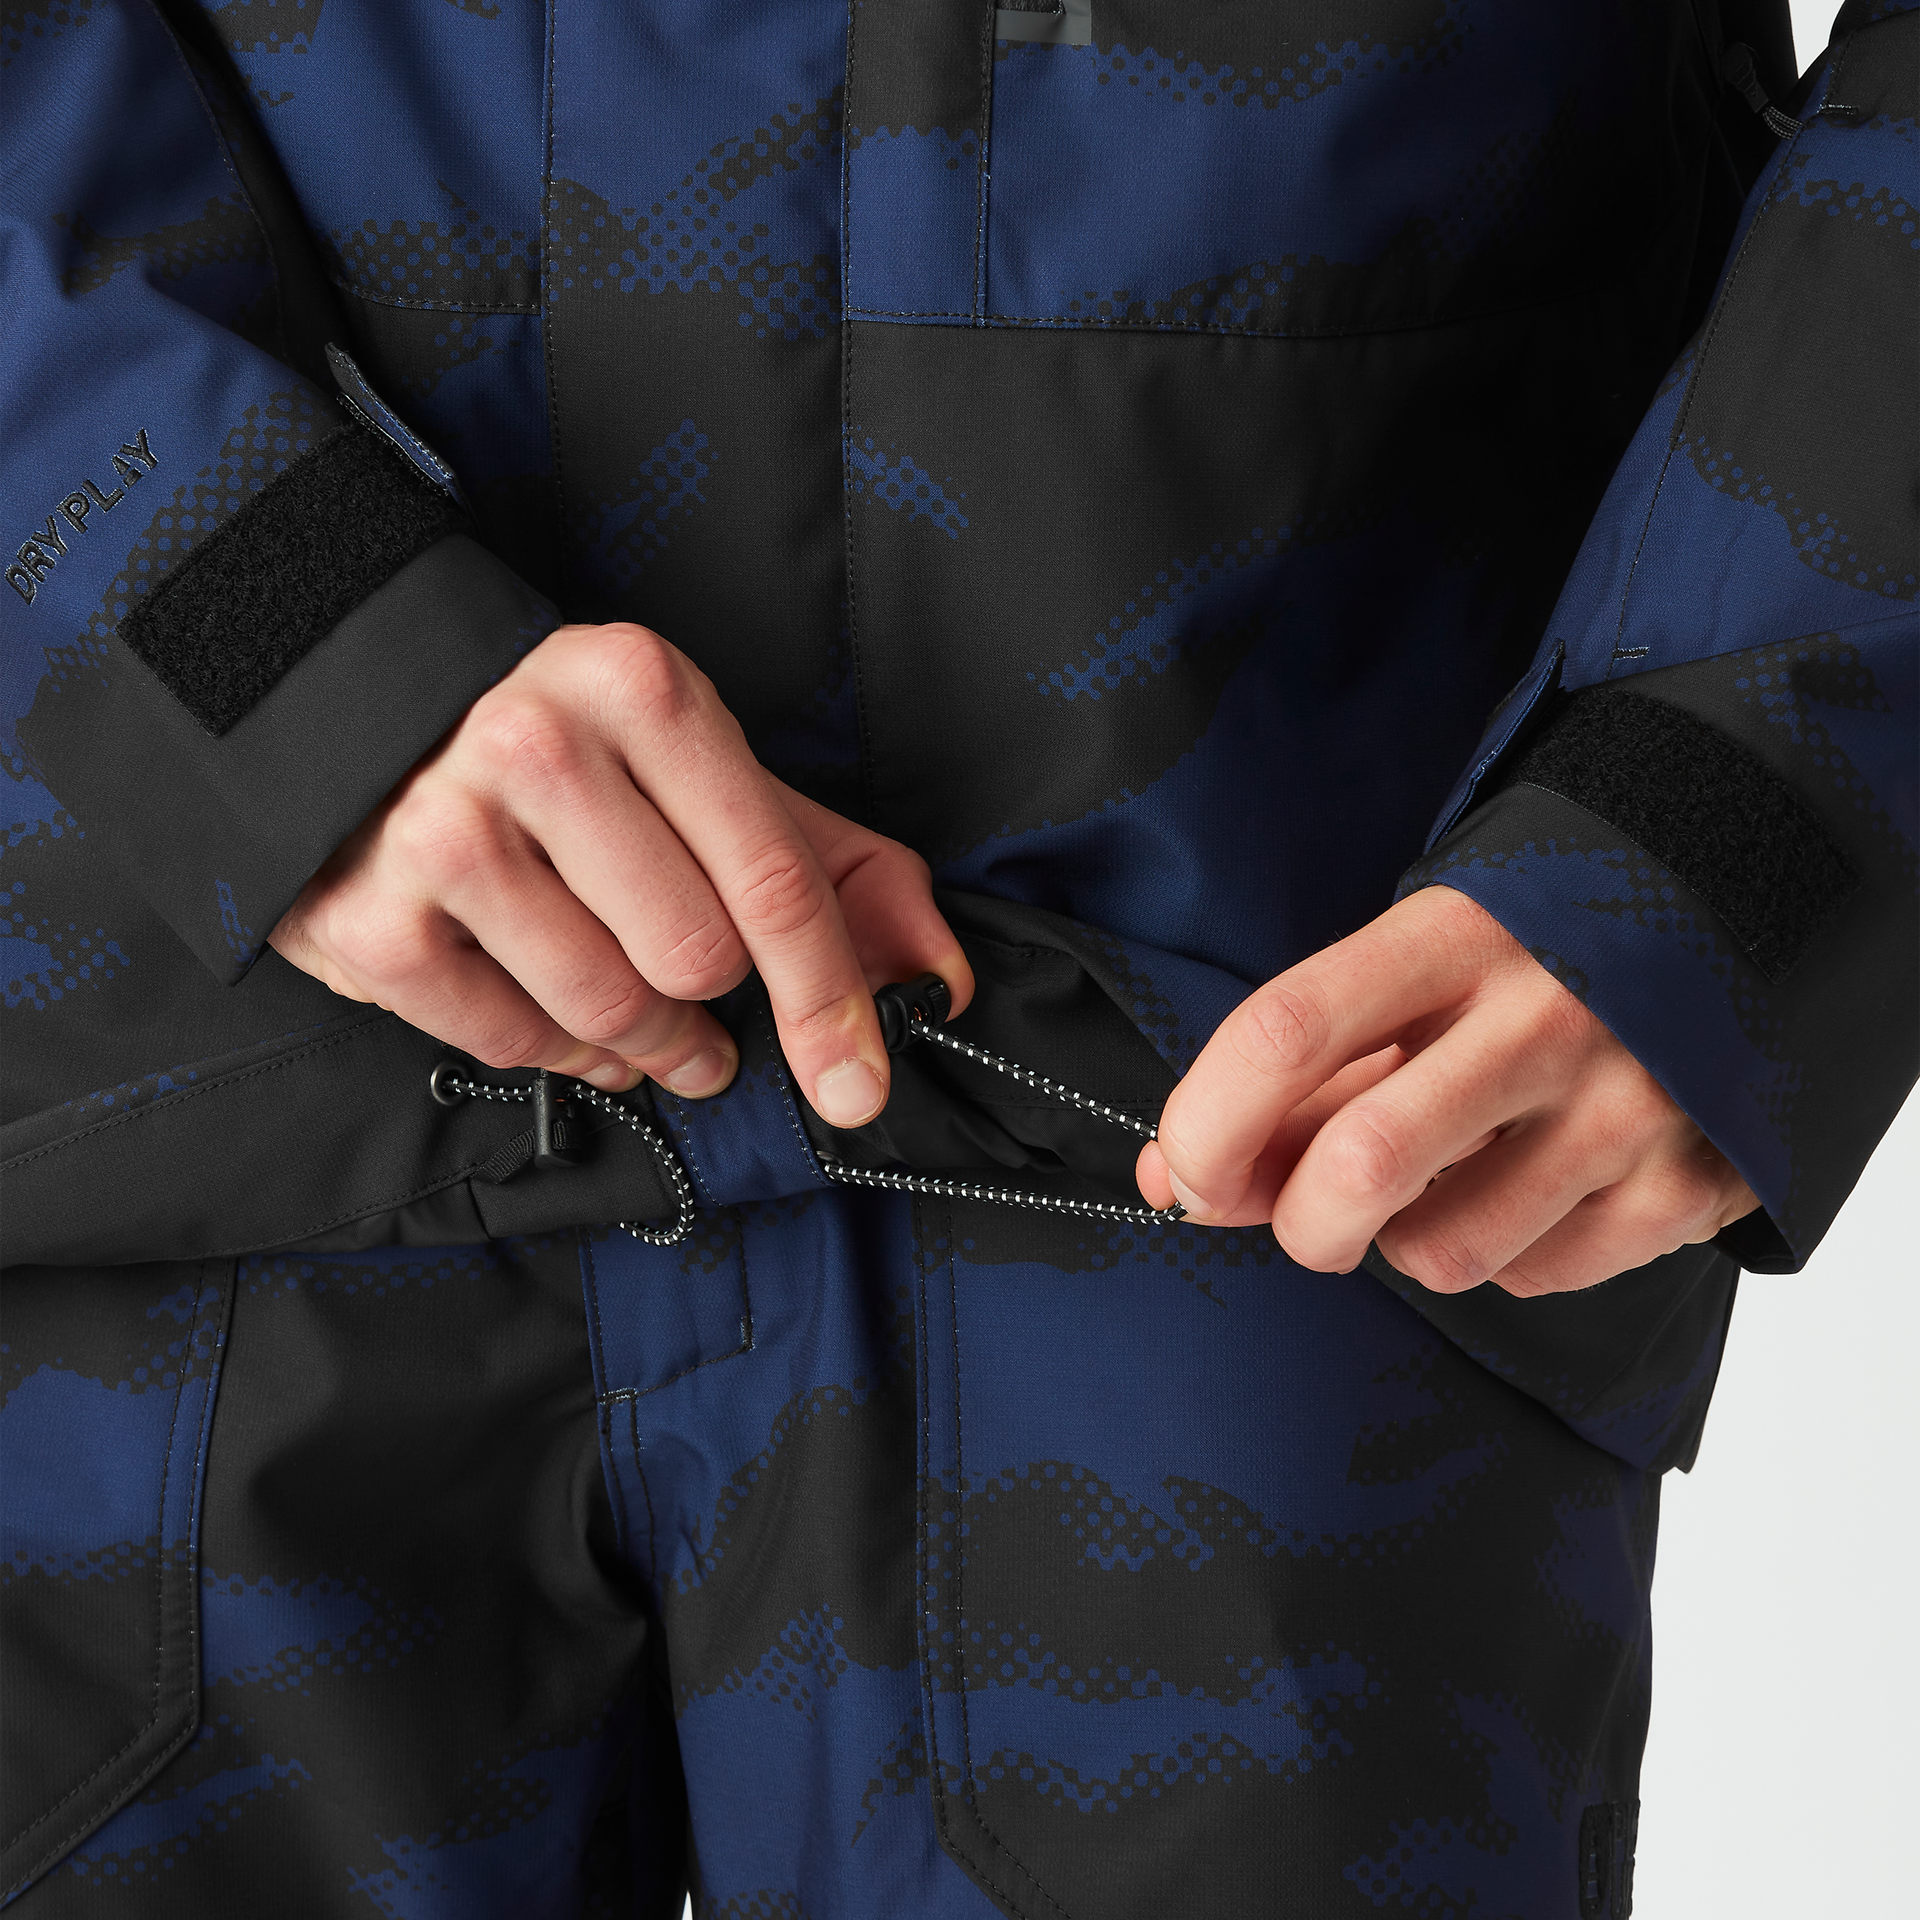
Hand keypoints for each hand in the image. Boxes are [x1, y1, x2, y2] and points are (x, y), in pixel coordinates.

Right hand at [269, 621, 970, 1122]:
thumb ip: (842, 872)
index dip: (826, 998)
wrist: (378, 722)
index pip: (771, 877)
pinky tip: (567, 1020)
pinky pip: (510, 1040)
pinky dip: (561, 1053)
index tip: (857, 1083)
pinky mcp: (372, 916)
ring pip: (606, 1009)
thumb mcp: (716, 777)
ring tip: (647, 1020)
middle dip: (712, 1002)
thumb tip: (938, 982)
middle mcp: (536, 744)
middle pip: (693, 957)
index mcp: (644, 690)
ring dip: (648, 1042)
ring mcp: (442, 829)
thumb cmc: (584, 762)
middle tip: (698, 994)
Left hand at [1135, 887, 1757, 1294]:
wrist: (1731, 932)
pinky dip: (1501, 1251)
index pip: (1289, 1030)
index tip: (1185, 1172)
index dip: (1209, 1122)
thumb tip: (1174, 1181)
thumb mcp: (1414, 978)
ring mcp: (1628, 1105)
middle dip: (1300, 1221)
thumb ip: (1295, 1080)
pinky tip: (1534, 1184)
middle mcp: (1545, 1016)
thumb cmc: (1526, 963)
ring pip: (1441, 1251)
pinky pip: (1529, 1277)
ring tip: (1450, 1174)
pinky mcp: (1687, 1186)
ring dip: (1406, 1241)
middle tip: (1310, 1212)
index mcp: (1454, 938)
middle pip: (1361, 1165)